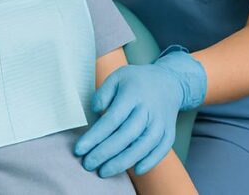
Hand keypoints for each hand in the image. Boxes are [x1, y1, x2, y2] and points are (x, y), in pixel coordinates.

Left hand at [74, 48, 205, 177]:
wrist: (168, 82)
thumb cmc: (136, 81)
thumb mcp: (117, 77)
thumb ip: (103, 93)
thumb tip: (95, 111)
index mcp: (132, 95)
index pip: (111, 119)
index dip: (95, 137)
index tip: (79, 149)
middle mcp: (148, 110)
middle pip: (126, 136)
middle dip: (105, 153)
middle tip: (88, 164)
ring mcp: (160, 122)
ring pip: (143, 146)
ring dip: (123, 162)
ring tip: (104, 171)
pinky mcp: (169, 132)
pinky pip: (161, 150)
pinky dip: (150, 162)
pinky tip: (136, 171)